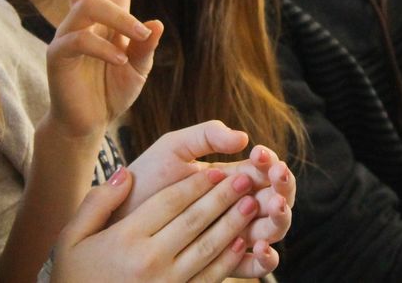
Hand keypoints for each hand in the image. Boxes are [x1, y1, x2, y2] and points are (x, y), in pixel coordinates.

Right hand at [45, 0, 163, 139]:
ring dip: (118, 19)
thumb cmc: (111, 93)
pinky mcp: (58, 53)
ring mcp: (69, 32)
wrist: (87, 125)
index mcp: (111, 14)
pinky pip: (80, 38)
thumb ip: (146, 48)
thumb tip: (153, 22)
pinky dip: (104, 48)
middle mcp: (87, 17)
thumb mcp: (138, 70)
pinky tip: (119, 62)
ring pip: (89, 3)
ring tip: (134, 39)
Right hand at [52, 166, 263, 282]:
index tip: (217, 169)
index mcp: (126, 239)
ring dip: (233, 225)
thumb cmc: (73, 276)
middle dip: (223, 199)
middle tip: (245, 180)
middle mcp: (149, 262)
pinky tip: (241, 243)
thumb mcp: (73, 237)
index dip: (196, 185)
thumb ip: (98, 202)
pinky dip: (227, 260)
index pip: (169, 203)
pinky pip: (208, 279)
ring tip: (252, 205)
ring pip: (207, 249)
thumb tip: (125, 174)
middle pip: (193, 222)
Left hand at [118, 120, 294, 276]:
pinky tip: (262, 249)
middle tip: (276, 181)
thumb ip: (207, 135)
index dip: (271, 163)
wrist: (120, 213)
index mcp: (233, 177)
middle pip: (277, 199)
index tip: (261, 155)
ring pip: (272, 230)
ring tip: (273, 209)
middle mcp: (240, 206)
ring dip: (279, 220)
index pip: (266, 170)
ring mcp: (235, 234)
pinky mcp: (223, 262)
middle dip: (282, 189)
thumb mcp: (175, 148)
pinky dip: (265, 259)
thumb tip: (244, 138)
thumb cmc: (147, 178)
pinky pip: (253, 266)